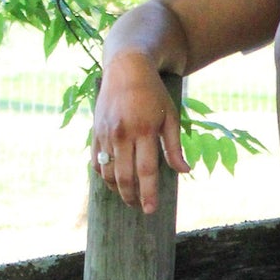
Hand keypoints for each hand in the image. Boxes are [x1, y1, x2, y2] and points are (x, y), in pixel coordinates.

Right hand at [92, 50, 188, 212]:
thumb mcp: (170, 116)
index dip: (148, 193)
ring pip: (107, 172)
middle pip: (124, 176)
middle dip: (132, 196)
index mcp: (144, 130)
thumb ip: (174, 146)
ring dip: (117, 189)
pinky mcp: (95, 132)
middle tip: (139, 207)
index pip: (146, 170)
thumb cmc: (153, 93)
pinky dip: (103, 175)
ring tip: (128, 196)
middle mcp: (123, 134)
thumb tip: (184, 171)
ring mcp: (106, 134)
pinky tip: (112, 182)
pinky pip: (96, 162)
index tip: (150, 210)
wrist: (126, 69)